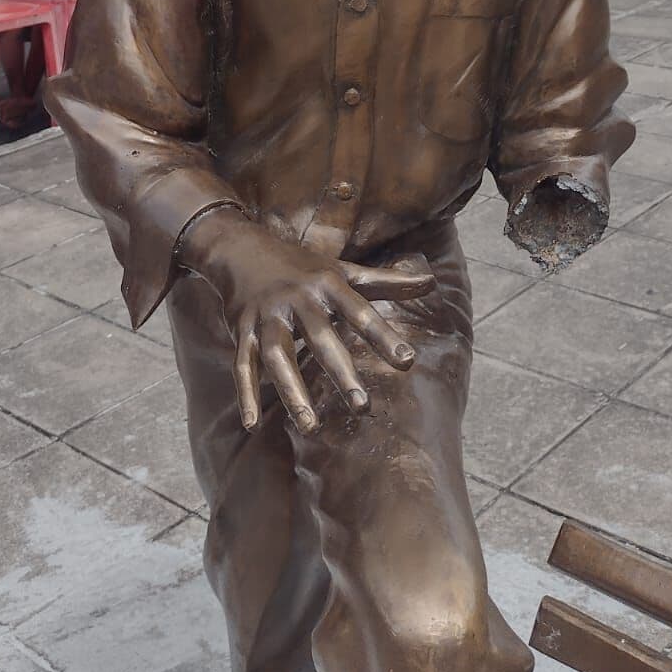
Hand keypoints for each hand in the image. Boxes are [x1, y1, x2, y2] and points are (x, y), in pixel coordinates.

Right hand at [180, 209, 433, 432]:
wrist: (240, 245)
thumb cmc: (301, 265)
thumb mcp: (342, 269)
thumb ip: (386, 281)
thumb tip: (431, 281)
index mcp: (327, 283)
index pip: (360, 311)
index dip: (383, 335)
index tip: (407, 361)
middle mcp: (297, 298)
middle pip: (320, 337)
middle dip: (340, 371)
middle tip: (362, 406)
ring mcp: (267, 315)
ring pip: (278, 355)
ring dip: (292, 390)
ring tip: (311, 426)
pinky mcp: (242, 329)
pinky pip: (243, 363)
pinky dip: (245, 392)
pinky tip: (251, 423)